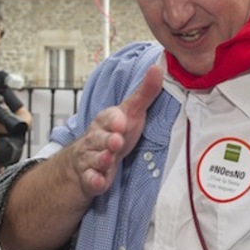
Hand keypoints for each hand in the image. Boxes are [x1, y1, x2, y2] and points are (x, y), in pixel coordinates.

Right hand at [68, 65, 163, 198]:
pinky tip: (100, 182)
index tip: (121, 122)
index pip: (107, 118)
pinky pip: (90, 180)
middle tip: (116, 141)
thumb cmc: (116, 132)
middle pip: (99, 139)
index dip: (113, 121)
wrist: (91, 158)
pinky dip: (94, 181)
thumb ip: (145, 93)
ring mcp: (92, 158)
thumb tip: (158, 67)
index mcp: (106, 121)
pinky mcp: (91, 177)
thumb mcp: (132, 112)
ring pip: (94, 158)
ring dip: (101, 159)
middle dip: (107, 140)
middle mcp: (95, 138)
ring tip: (108, 159)